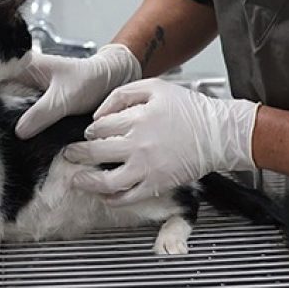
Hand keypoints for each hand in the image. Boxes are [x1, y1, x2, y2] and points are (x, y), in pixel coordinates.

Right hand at [14, 44, 141, 138]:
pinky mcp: (37, 105)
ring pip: (7, 106)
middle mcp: (22, 76)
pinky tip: (15, 138)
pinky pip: (22, 115)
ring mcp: (28, 91)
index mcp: (24, 64)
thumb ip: (42, 113)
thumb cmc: (90, 80)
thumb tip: (19, 131)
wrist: (111, 81)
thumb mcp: (65, 97)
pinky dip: (20, 125)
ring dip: (5, 119)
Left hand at [62, 79, 259, 204]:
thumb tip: (99, 112)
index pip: (99, 127)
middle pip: (95, 152)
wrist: (218, 133)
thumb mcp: (155, 88)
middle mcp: (138, 145)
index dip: (91, 130)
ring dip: (86, 181)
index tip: (91, 133)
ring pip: (106, 181)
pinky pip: (127, 198)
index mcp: (137, 119)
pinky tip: (103, 195)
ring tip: (78, 179)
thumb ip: (123, 94)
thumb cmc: (190, 109)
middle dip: (78, 154)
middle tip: (71, 154)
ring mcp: (146, 168)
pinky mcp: (156, 185)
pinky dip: (111, 199)